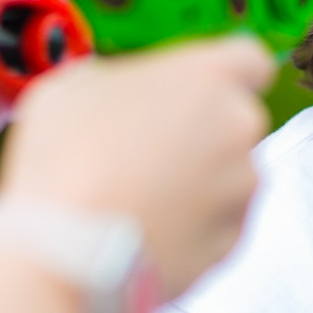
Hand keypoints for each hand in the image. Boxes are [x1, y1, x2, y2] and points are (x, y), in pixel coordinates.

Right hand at [0, 36, 275, 297]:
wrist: (65, 254)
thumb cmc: (66, 160)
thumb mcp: (74, 87)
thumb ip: (120, 82)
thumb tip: (119, 98)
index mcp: (208, 77)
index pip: (248, 59)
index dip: (220, 75)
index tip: (194, 89)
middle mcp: (238, 129)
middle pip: (235, 122)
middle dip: (200, 132)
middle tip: (144, 147)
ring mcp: (239, 191)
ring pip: (229, 177)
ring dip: (197, 181)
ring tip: (138, 197)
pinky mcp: (229, 244)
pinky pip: (216, 226)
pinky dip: (190, 227)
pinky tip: (144, 228)